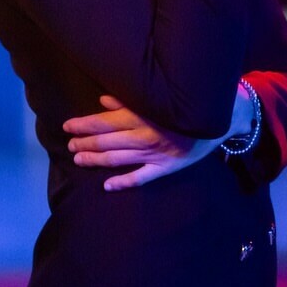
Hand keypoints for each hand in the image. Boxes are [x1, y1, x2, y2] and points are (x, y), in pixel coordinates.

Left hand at [65, 94, 220, 190]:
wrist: (218, 120)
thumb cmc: (183, 107)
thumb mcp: (156, 100)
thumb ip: (128, 102)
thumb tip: (102, 101)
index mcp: (141, 116)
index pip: (104, 122)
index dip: (83, 124)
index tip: (67, 126)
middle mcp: (144, 136)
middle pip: (106, 141)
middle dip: (85, 144)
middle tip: (69, 147)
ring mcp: (154, 154)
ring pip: (117, 159)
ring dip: (95, 160)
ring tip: (78, 160)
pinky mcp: (165, 168)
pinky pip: (141, 178)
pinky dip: (123, 183)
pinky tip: (107, 185)